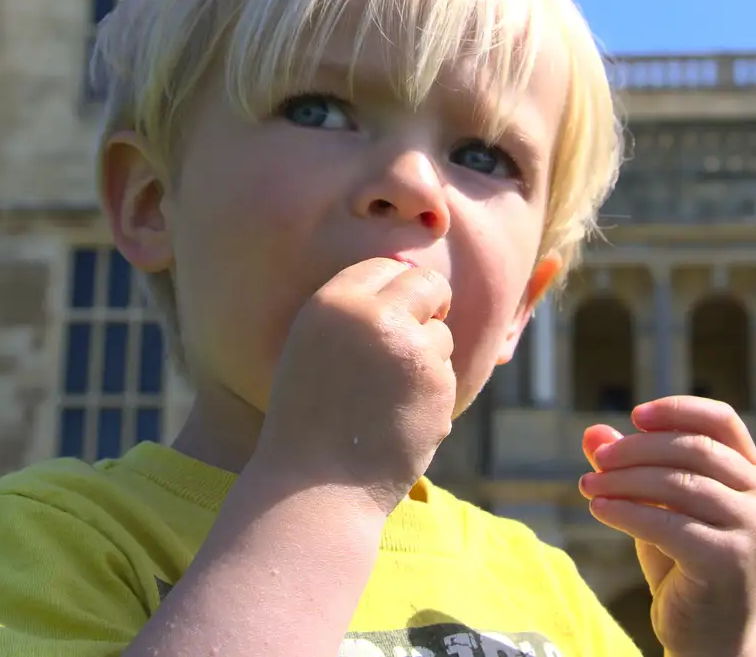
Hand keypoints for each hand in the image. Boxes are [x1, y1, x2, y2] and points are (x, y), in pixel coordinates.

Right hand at [252, 258, 455, 515]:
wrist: (314, 488)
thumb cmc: (308, 421)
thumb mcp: (313, 348)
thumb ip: (354, 314)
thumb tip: (409, 281)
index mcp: (332, 302)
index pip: (383, 266)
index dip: (395, 286)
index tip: (396, 309)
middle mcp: (372, 316)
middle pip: (427, 283)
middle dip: (432, 303)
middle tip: (419, 334)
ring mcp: (409, 349)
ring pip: (441, 335)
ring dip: (428, 359)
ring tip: (389, 398)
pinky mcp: (437, 384)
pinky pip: (447, 374)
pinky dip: (432, 395)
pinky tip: (399, 421)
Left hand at [579, 397, 755, 656]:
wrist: (708, 636)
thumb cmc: (684, 564)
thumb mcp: (659, 507)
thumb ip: (632, 469)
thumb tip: (592, 432)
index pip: (722, 421)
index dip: (678, 409)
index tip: (635, 415)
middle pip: (694, 449)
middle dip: (637, 449)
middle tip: (598, 459)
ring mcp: (752, 530)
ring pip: (678, 484)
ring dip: (625, 480)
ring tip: (590, 485)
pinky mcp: (728, 560)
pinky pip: (666, 523)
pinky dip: (626, 511)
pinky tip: (599, 509)